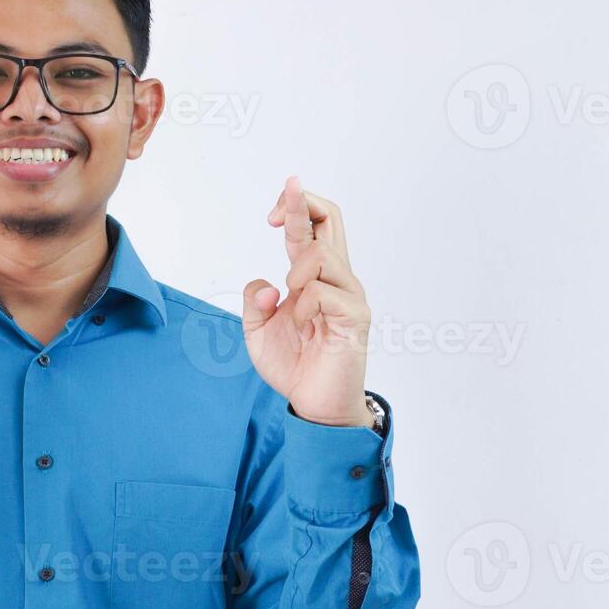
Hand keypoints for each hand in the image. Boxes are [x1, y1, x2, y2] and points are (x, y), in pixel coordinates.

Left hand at [241, 175, 372, 427]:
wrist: (313, 403)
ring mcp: (350, 295)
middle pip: (332, 218)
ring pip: (320, 255)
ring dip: (294, 276)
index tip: (272, 212)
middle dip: (301, 205)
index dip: (296, 204)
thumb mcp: (257, 329)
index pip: (315, 224)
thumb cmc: (293, 363)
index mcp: (315, 275)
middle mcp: (338, 277)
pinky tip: (301, 326)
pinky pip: (323, 293)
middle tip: (273, 218)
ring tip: (290, 307)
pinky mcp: (355, 317)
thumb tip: (265, 284)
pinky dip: (302, 307)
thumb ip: (254, 300)